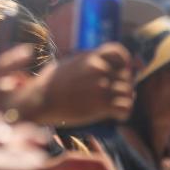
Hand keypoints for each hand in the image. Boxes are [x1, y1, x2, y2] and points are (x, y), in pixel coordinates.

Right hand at [12, 43, 132, 125]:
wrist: (41, 100)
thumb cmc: (50, 83)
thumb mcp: (68, 63)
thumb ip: (85, 61)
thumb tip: (97, 62)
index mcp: (91, 57)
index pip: (120, 52)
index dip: (124, 62)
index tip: (121, 71)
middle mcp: (99, 70)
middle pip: (126, 75)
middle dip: (124, 85)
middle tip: (116, 95)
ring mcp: (101, 87)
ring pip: (129, 92)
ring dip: (125, 100)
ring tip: (116, 106)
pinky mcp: (101, 106)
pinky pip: (126, 108)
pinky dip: (123, 113)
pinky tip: (116, 116)